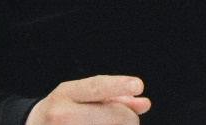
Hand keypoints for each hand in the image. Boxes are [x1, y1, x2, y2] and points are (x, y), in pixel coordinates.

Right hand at [25, 75, 150, 124]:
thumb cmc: (62, 111)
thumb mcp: (79, 96)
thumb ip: (113, 97)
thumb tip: (143, 103)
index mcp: (65, 94)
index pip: (96, 87)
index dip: (118, 85)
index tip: (139, 84)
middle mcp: (62, 115)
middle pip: (114, 116)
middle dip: (128, 117)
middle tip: (127, 118)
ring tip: (104, 123)